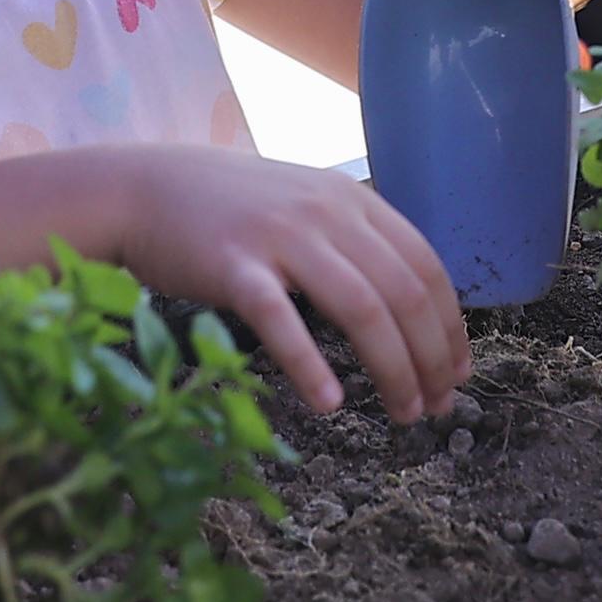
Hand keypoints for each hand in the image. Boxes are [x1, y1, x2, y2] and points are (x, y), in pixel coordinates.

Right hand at [112, 148, 467, 420]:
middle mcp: (325, 212)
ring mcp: (280, 237)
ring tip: (403, 414)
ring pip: (362, 308)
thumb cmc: (229, 208)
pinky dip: (310, 364)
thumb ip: (352, 239)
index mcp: (352, 200)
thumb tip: (406, 303)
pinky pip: (282, 320)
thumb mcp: (305, 203)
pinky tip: (329, 403)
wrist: (144, 187)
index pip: (425, 265)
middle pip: (403, 293)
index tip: (458, 373)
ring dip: (393, 370)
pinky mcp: (234, 267)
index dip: (450, 325)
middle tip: (436, 408)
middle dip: (430, 358)